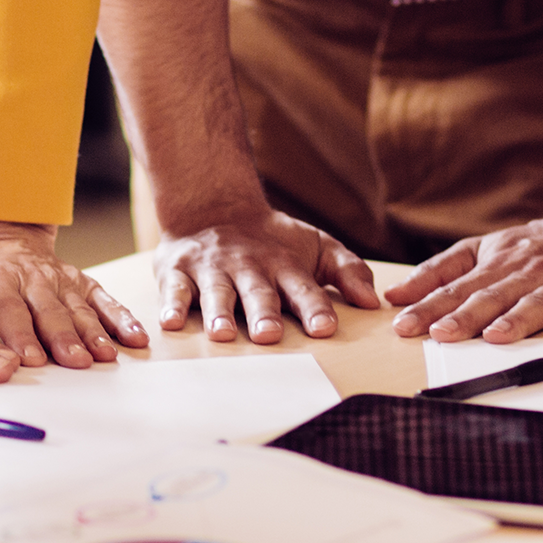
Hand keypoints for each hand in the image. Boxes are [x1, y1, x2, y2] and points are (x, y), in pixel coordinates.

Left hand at [0, 220, 147, 367]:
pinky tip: (137, 339)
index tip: (28, 359)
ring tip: (107, 357)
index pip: (7, 310)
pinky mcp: (80, 281)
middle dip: (63, 337)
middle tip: (76, 363)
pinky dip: (121, 317)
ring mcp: (58, 279)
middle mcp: (28, 278)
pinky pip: (103, 299)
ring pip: (78, 306)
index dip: (18, 334)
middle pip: (48, 310)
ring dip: (94, 332)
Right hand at [153, 212, 379, 342]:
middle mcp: (248, 267)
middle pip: (258, 292)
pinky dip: (171, 305)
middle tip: (268, 335)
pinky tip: (169, 324)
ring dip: (219, 313)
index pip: (303, 288)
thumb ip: (346, 271)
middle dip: (263, 313)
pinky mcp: (178, 272)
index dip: (314, 308)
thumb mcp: (315, 247)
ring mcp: (212, 269)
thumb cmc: (271, 240)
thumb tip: (373, 302)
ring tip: (223, 335)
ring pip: (216, 293)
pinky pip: (174, 290)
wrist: (211, 206)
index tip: (324, 329)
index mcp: (284, 266)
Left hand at [387, 212, 542, 341]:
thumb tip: (395, 295)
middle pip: (493, 296)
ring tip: (497, 336)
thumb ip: (440, 272)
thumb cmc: (535, 247)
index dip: (429, 307)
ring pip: (539, 301)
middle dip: (466, 316)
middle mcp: (528, 272)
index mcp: (496, 265)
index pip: (457, 289)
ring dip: (519, 319)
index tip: (403, 325)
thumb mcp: (482, 250)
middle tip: (441, 334)